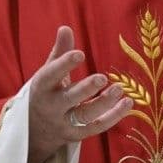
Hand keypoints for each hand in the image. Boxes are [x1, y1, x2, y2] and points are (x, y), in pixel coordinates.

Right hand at [27, 26, 132, 162]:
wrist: (34, 129)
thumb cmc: (46, 91)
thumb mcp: (48, 72)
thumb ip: (59, 52)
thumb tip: (65, 28)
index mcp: (42, 87)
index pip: (51, 75)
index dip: (64, 64)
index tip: (80, 54)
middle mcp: (51, 106)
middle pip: (68, 99)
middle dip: (85, 89)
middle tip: (103, 78)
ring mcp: (64, 123)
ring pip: (85, 115)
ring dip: (103, 103)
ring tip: (119, 89)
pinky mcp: (76, 135)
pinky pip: (96, 127)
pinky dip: (113, 117)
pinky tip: (128, 103)